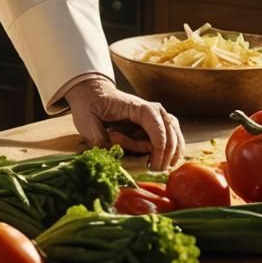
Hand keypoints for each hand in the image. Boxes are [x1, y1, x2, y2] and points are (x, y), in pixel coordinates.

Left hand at [63, 75, 183, 170]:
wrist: (93, 93)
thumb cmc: (90, 105)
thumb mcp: (86, 120)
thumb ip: (98, 136)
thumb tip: (112, 153)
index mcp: (137, 108)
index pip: (158, 129)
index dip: (159, 150)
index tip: (152, 167)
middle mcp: (152, 109)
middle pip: (171, 134)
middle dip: (165, 154)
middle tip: (154, 170)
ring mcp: (156, 115)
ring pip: (175, 135)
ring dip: (170, 152)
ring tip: (158, 166)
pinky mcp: (155, 122)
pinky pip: (171, 136)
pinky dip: (170, 149)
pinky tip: (164, 160)